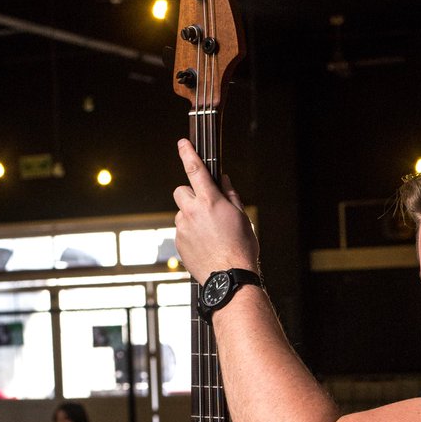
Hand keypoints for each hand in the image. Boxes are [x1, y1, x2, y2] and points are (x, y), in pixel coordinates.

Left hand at [173, 139, 259, 284]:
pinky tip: (205, 244)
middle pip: (181, 191)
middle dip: (191, 195)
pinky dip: (191, 233)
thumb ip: (230, 195)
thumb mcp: (242, 217)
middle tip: (205, 207)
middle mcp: (192, 212)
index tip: (182, 144)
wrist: (229, 277)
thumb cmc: (240, 248)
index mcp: (210, 201)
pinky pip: (182, 230)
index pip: (195, 170)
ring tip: (209, 234)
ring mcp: (182, 228)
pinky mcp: (178, 242)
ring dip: (192, 217)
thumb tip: (223, 180)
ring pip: (182, 213)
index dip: (187, 154)